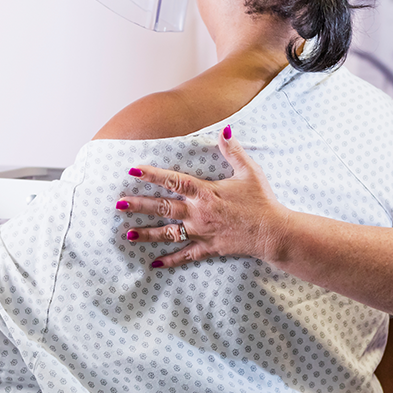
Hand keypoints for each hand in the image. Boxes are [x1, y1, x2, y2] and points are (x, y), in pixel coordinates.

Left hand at [118, 127, 286, 267]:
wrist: (273, 232)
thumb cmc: (262, 200)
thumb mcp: (249, 171)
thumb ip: (233, 151)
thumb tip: (225, 130)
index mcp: (206, 193)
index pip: (174, 181)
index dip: (153, 175)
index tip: (133, 170)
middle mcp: (199, 213)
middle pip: (163, 208)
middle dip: (139, 205)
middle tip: (119, 203)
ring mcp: (201, 232)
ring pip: (168, 233)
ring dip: (147, 233)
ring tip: (127, 233)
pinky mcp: (208, 247)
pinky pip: (185, 255)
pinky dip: (170, 260)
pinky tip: (154, 263)